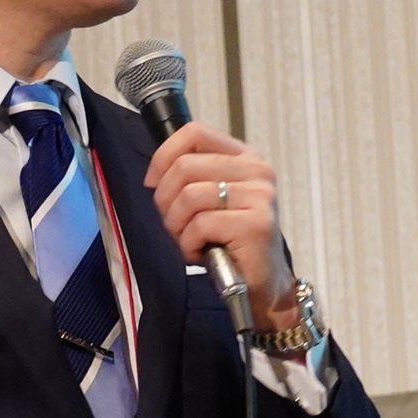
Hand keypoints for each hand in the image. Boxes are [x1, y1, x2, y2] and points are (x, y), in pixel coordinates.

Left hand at [145, 123, 299, 326]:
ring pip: (189, 196)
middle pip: (185, 166)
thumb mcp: (212, 200)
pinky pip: (200, 225)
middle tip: (174, 224)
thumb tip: (155, 174)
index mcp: (244, 157)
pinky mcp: (255, 224)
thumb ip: (192, 178)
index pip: (195, 132)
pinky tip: (200, 254)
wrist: (263, 284)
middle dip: (166, 200)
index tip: (154, 183)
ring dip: (176, 226)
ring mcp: (259, 196)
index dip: (164, 156)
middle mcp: (256, 170)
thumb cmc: (231, 243)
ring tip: (189, 240)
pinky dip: (189, 245)